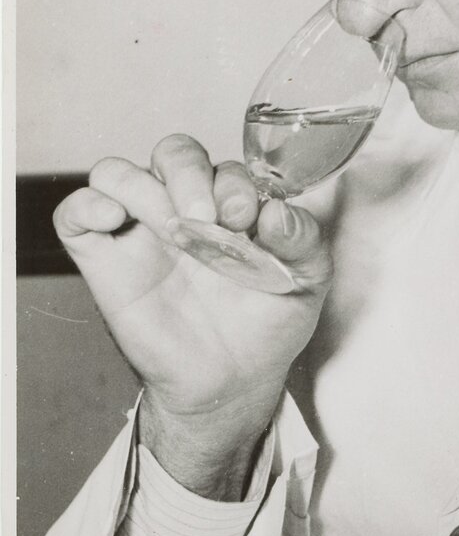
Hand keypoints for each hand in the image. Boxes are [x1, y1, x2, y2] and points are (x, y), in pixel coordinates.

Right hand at [54, 134, 333, 497]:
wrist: (233, 382)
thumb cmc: (267, 324)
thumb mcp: (307, 280)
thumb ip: (304, 239)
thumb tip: (279, 212)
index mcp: (230, 204)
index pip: (223, 165)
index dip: (235, 183)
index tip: (247, 220)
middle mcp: (184, 208)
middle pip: (172, 153)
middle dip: (191, 175)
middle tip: (211, 219)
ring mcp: (141, 232)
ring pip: (117, 173)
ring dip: (142, 188)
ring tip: (172, 230)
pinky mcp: (104, 262)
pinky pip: (74, 215)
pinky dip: (85, 205)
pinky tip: (114, 220)